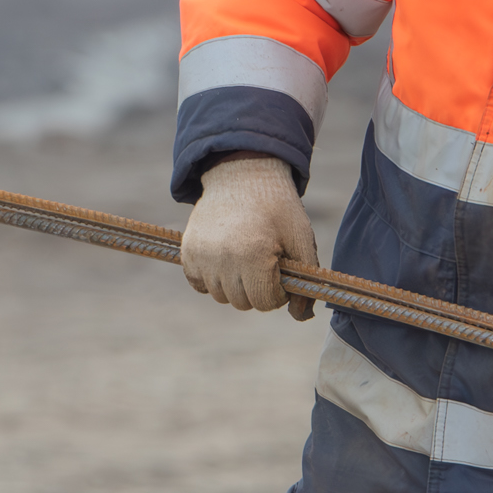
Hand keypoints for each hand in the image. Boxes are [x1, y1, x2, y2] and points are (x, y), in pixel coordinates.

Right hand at [180, 155, 319, 318]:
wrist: (242, 176)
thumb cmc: (277, 208)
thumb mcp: (301, 239)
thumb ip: (305, 281)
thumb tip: (301, 317)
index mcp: (253, 255)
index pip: (265, 302)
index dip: (278, 290)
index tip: (280, 269)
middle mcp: (223, 258)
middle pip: (243, 303)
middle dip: (257, 289)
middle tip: (264, 262)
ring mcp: (201, 256)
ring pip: (221, 296)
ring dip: (235, 285)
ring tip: (245, 257)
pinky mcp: (187, 253)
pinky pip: (199, 285)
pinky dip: (211, 279)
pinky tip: (225, 259)